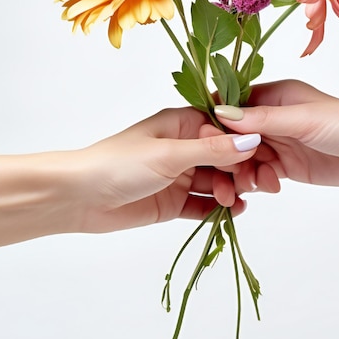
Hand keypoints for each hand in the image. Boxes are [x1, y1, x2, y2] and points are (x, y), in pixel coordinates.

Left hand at [71, 107, 260, 232]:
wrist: (79, 197)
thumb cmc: (119, 163)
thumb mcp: (169, 154)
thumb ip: (212, 149)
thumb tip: (251, 140)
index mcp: (180, 126)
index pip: (222, 129)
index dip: (242, 142)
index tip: (259, 157)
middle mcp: (182, 148)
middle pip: (223, 157)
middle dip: (238, 170)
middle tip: (249, 186)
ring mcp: (178, 176)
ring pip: (215, 181)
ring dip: (230, 190)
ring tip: (236, 201)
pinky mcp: (172, 202)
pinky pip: (202, 204)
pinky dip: (217, 209)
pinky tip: (230, 213)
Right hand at [214, 79, 338, 189]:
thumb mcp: (302, 119)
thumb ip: (262, 118)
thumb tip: (219, 113)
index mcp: (275, 96)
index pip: (233, 103)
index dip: (216, 121)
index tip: (205, 140)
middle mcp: (273, 117)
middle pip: (234, 135)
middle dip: (228, 154)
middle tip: (230, 171)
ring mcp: (279, 142)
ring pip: (244, 158)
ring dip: (244, 172)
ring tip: (256, 183)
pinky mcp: (286, 166)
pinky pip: (260, 174)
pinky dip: (259, 182)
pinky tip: (273, 186)